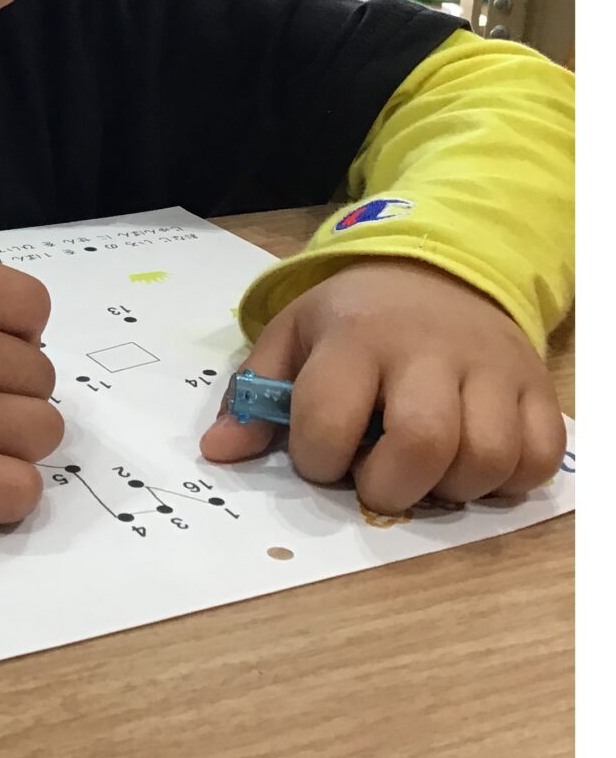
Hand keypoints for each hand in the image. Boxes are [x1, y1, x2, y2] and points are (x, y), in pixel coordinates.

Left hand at [199, 259, 565, 514]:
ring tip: (424, 473)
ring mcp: (490, 366)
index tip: (319, 455)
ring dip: (452, 488)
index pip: (329, 418)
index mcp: (354, 335)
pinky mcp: (535, 385)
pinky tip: (471, 465)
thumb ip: (253, 395)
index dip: (317, 459)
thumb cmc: (354, 316)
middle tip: (375, 480)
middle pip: (423, 441)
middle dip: (391, 486)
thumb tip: (218, 453)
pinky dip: (509, 479)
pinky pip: (540, 454)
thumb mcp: (293, 336)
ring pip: (489, 455)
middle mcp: (427, 348)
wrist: (437, 269)